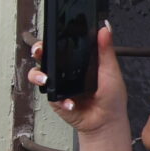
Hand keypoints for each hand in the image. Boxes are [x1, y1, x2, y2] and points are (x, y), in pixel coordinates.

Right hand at [28, 26, 131, 143]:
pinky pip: (48, 93)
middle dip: (38, 51)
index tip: (51, 34)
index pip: (62, 44)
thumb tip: (105, 29)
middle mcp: (65, 70)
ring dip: (38, 74)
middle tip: (39, 51)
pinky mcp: (54, 98)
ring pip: (38, 73)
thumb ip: (106, 50)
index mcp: (79, 60)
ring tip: (46, 79)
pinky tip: (69, 102)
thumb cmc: (111, 97)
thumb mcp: (111, 70)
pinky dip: (57, 97)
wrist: (106, 121)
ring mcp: (58, 84)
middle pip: (45, 55)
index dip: (54, 38)